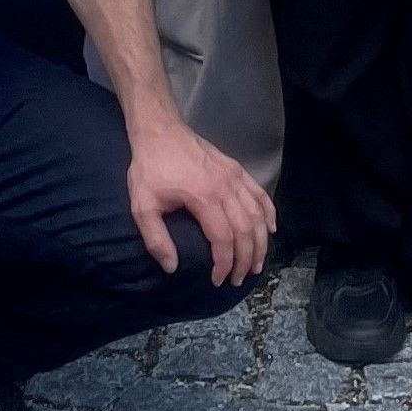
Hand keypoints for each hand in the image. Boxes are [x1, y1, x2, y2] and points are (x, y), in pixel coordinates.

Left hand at [123, 114, 273, 283]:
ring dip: (260, 242)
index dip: (223, 263)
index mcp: (203, 197)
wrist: (160, 130)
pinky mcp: (237, 169)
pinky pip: (260, 194)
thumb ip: (155, 238)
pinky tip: (270, 230)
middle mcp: (225, 187)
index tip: (217, 280)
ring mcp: (235, 176)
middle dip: (246, 259)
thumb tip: (172, 267)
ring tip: (257, 263)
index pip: (223, 238)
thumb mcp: (142, 205)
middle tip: (239, 279)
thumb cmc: (150, 168)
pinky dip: (269, 213)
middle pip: (245, 229)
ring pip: (257, 214)